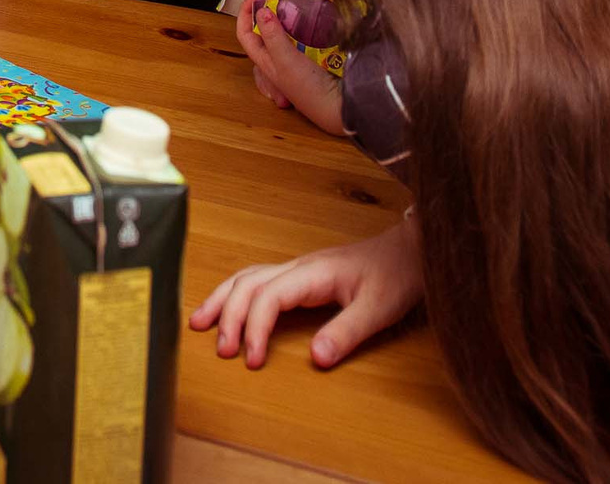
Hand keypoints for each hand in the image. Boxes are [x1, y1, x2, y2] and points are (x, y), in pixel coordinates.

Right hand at [190, 217, 424, 369]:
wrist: (410, 249)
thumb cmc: (396, 274)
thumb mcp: (379, 308)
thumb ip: (347, 332)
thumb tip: (315, 358)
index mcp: (313, 273)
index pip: (268, 297)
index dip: (254, 328)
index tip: (252, 360)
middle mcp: (298, 267)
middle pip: (248, 284)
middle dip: (229, 316)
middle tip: (222, 352)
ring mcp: (298, 269)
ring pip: (246, 277)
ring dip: (222, 299)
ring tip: (199, 323)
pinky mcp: (301, 276)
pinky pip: (257, 280)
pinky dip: (235, 293)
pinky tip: (227, 307)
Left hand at [238, 0, 344, 134]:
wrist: (336, 105)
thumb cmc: (307, 87)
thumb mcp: (286, 59)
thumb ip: (273, 36)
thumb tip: (260, 10)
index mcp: (264, 60)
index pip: (244, 33)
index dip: (245, 13)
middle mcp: (275, 61)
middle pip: (261, 32)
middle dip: (264, 11)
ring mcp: (292, 62)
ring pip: (280, 35)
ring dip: (282, 19)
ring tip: (291, 4)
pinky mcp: (308, 62)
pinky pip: (298, 40)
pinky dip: (299, 28)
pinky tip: (309, 22)